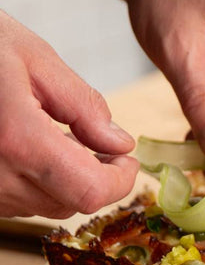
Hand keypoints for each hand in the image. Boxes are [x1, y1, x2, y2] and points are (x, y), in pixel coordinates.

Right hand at [0, 11, 138, 217]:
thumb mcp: (34, 59)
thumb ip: (83, 106)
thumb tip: (119, 144)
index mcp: (17, 140)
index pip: (90, 192)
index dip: (120, 181)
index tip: (127, 160)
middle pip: (72, 204)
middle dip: (96, 177)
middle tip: (99, 143)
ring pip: (46, 206)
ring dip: (66, 181)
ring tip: (60, 137)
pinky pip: (17, 201)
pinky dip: (37, 181)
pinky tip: (30, 147)